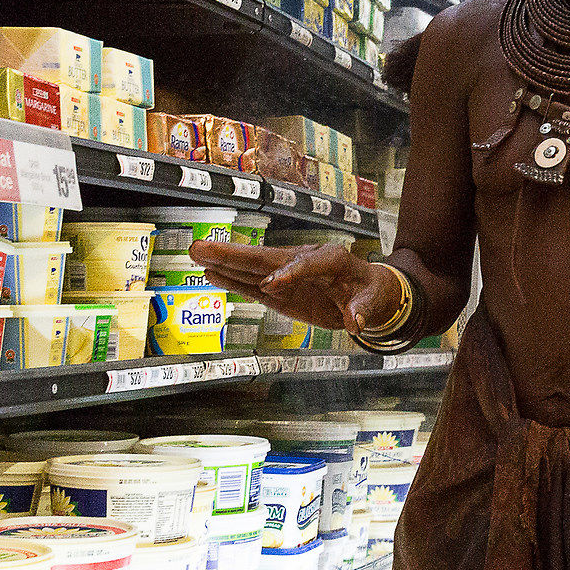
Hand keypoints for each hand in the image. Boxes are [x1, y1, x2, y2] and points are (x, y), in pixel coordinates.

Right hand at [189, 240, 400, 334]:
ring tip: (196, 253)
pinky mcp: (280, 291)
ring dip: (224, 262)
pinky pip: (253, 286)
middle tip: (204, 247)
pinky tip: (211, 273)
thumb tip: (354, 322)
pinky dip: (233, 280)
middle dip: (235, 255)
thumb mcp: (373, 300)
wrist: (367, 291)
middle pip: (267, 258)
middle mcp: (303, 262)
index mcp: (330, 260)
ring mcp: (288, 275)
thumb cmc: (371, 290)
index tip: (271, 285)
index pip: (307, 264)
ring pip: (253, 269)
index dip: (290, 274)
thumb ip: (361, 310)